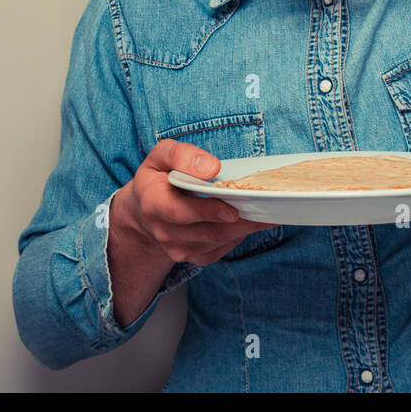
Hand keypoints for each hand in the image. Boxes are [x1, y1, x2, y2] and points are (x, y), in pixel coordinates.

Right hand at [112, 139, 278, 266]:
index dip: (207, 212)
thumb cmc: (158, 176)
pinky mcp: (190, 256)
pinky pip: (219, 250)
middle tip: (266, 209)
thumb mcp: (161, 155)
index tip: (232, 210)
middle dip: (238, 222)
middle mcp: (163, 231)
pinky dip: (237, 237)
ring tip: (265, 214)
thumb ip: (181, 155)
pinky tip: (248, 222)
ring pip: (217, 242)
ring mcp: (176, 248)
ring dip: (243, 229)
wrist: (145, 208)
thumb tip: (211, 167)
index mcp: (153, 203)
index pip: (179, 213)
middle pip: (206, 232)